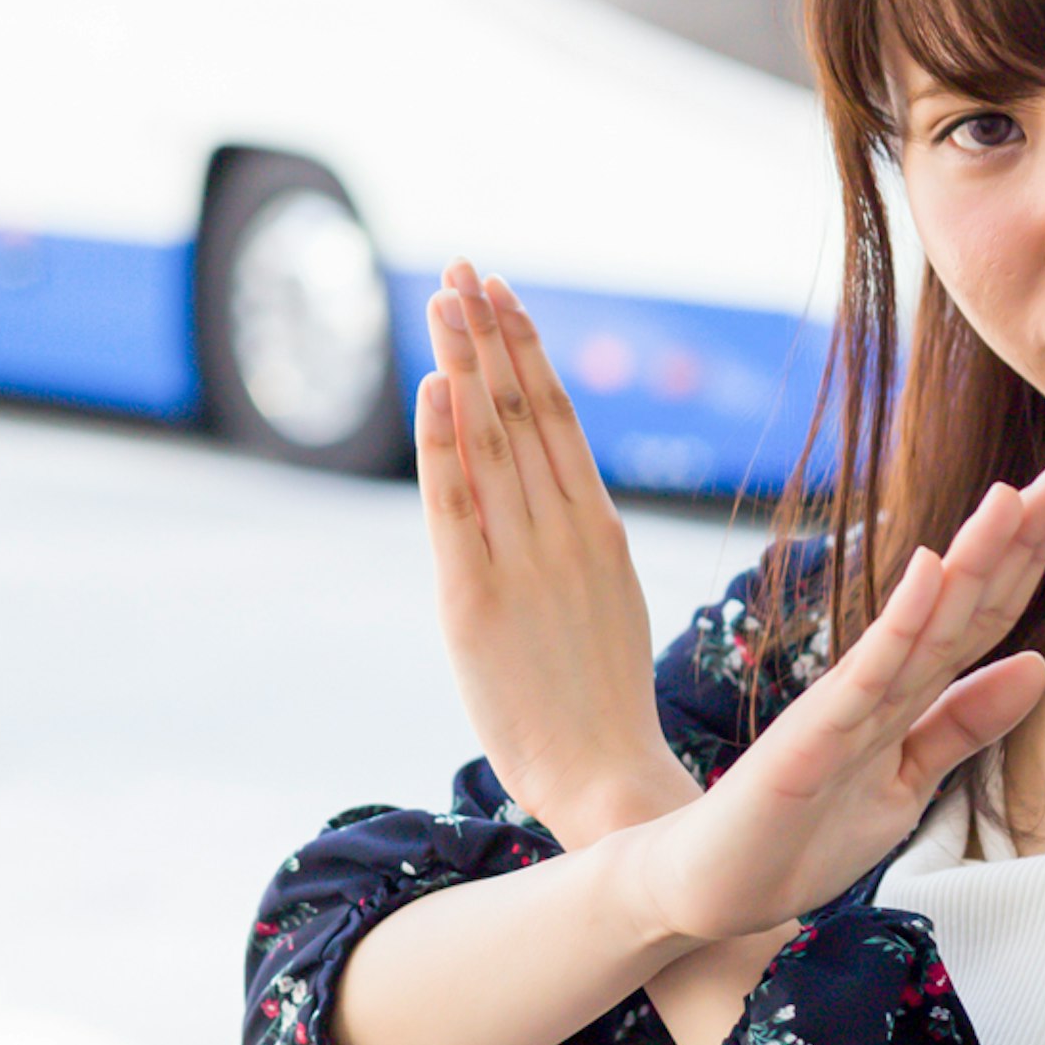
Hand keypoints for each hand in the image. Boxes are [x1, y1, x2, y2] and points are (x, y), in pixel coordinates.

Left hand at [417, 262, 694, 848]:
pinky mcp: (476, 599)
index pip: (558, 417)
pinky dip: (444, 442)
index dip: (524, 350)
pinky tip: (434, 387)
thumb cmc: (602, 704)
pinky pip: (457, 504)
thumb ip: (575, 543)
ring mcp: (522, 560)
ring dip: (465, 363)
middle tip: (466, 268)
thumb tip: (554, 498)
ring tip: (446, 297)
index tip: (502, 294)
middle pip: (522, 410)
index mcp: (599, 528)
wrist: (610, 776)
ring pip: (490, 439)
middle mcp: (563, 530)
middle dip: (491, 333)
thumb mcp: (604, 602)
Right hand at [617, 464, 1044, 942]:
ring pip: (919, 625)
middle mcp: (879, 686)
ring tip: (1009, 499)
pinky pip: (866, 674)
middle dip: (1013, 540)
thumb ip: (964, 724)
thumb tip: (1039, 664)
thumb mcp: (907, 782)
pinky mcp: (810, 738)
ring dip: (966, 561)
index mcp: (906, 696)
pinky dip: (900, 622)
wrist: (709, 886)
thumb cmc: (800, 834)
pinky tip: (929, 569)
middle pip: (959, 605)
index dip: (1026, 559)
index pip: (978, 616)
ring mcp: (843, 707)